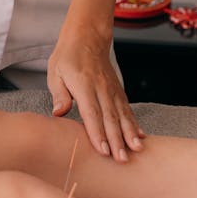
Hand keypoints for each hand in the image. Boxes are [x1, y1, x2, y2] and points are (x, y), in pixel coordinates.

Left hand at [47, 24, 144, 161]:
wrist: (87, 36)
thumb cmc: (67, 57)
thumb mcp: (55, 71)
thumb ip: (59, 93)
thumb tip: (59, 113)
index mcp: (83, 84)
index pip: (91, 112)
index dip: (97, 133)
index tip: (103, 151)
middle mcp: (101, 87)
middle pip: (110, 117)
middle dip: (117, 140)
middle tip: (122, 160)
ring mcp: (112, 88)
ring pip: (122, 114)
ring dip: (129, 134)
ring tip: (136, 150)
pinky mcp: (117, 89)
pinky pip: (127, 108)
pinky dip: (134, 123)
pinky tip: (141, 136)